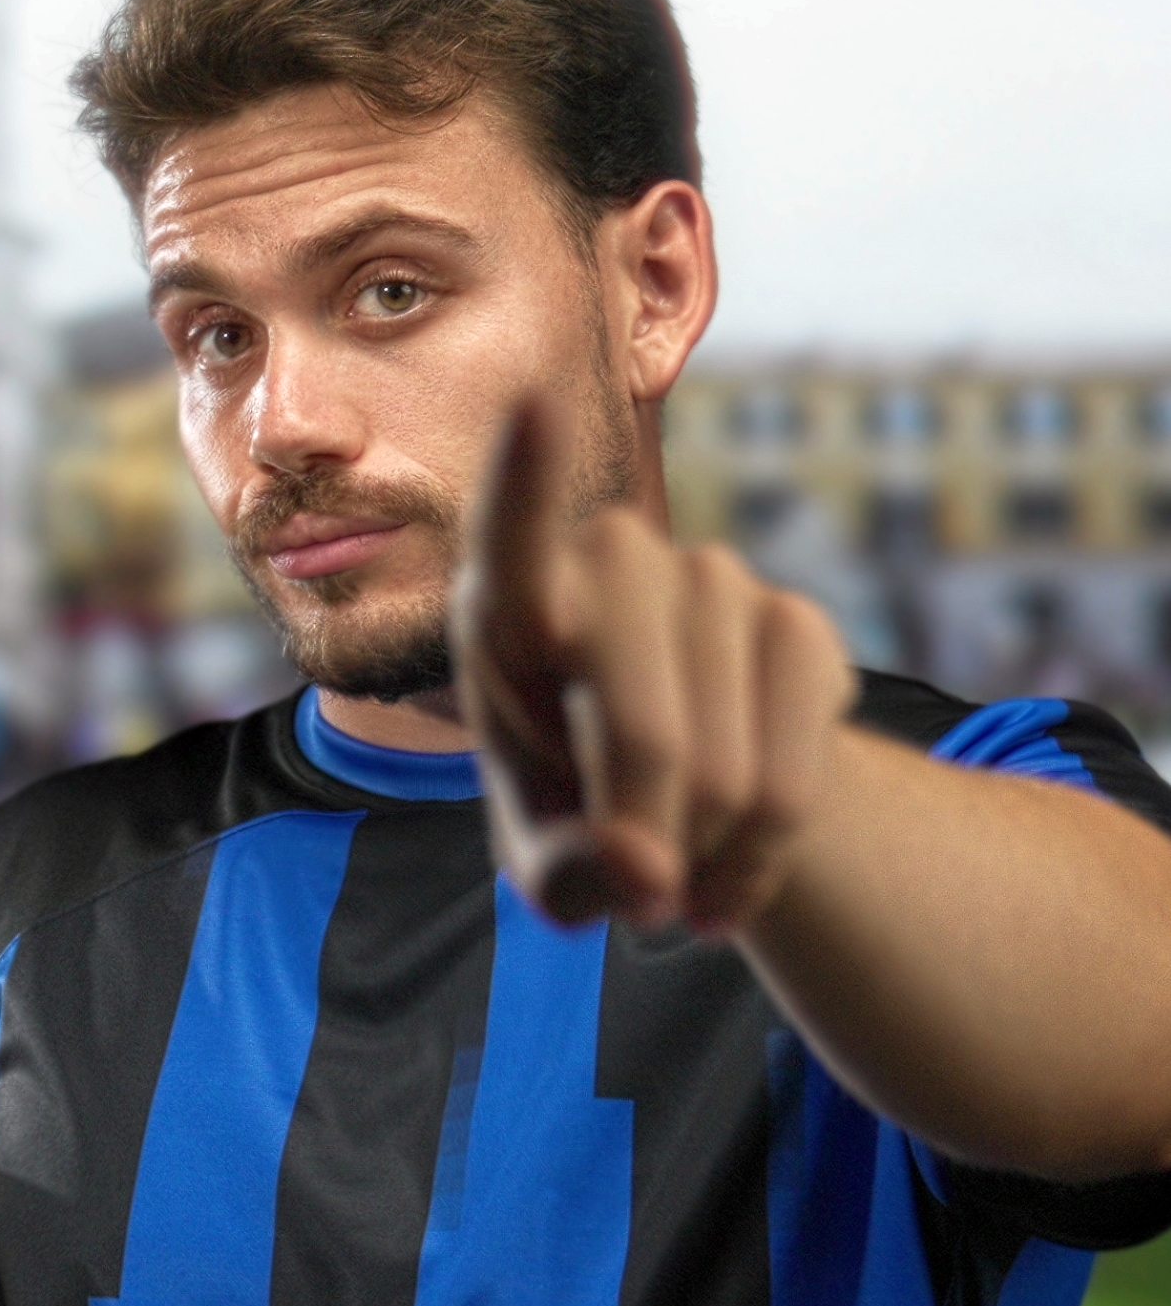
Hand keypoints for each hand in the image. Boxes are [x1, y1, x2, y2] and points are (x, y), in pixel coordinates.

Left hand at [452, 396, 854, 931]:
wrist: (686, 804)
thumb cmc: (576, 821)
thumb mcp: (548, 872)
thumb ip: (567, 876)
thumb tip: (639, 866)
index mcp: (506, 612)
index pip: (509, 540)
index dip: (522, 480)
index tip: (532, 404)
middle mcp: (606, 568)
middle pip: (635, 727)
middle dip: (640, 834)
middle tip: (635, 901)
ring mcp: (710, 580)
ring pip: (722, 767)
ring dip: (703, 852)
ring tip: (676, 874)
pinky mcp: (799, 624)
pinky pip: (795, 775)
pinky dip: (764, 855)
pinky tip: (732, 871)